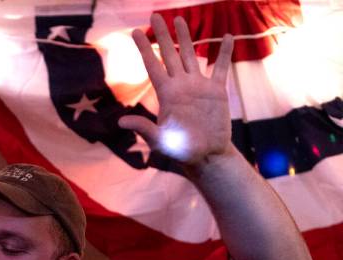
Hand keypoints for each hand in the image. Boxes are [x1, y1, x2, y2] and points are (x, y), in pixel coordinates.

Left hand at [119, 14, 234, 164]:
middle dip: (163, 35)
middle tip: (156, 15)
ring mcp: (199, 87)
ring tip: (181, 19)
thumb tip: (120, 123)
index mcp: (166, 94)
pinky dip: (224, 52)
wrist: (206, 156)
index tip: (135, 31)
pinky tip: (228, 36)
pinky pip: (221, 68)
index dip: (144, 48)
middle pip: (169, 54)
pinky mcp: (217, 92)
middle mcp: (181, 86)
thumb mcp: (160, 140)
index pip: (152, 65)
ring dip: (187, 37)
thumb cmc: (181, 151)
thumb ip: (143, 128)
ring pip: (192, 55)